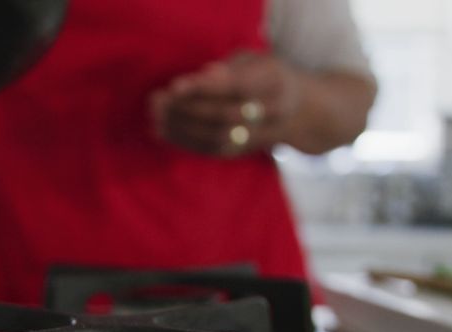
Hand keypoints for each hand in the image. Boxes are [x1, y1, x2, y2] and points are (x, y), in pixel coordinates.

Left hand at [151, 52, 303, 156]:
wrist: (297, 110)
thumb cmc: (263, 75)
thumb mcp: (253, 60)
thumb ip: (230, 67)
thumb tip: (204, 76)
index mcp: (275, 82)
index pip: (237, 87)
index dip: (205, 88)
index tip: (174, 86)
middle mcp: (272, 113)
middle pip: (224, 115)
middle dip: (186, 109)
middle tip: (156, 100)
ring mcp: (259, 137)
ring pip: (217, 137)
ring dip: (180, 128)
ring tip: (155, 115)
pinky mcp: (243, 152)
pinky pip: (212, 151)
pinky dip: (184, 142)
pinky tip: (162, 131)